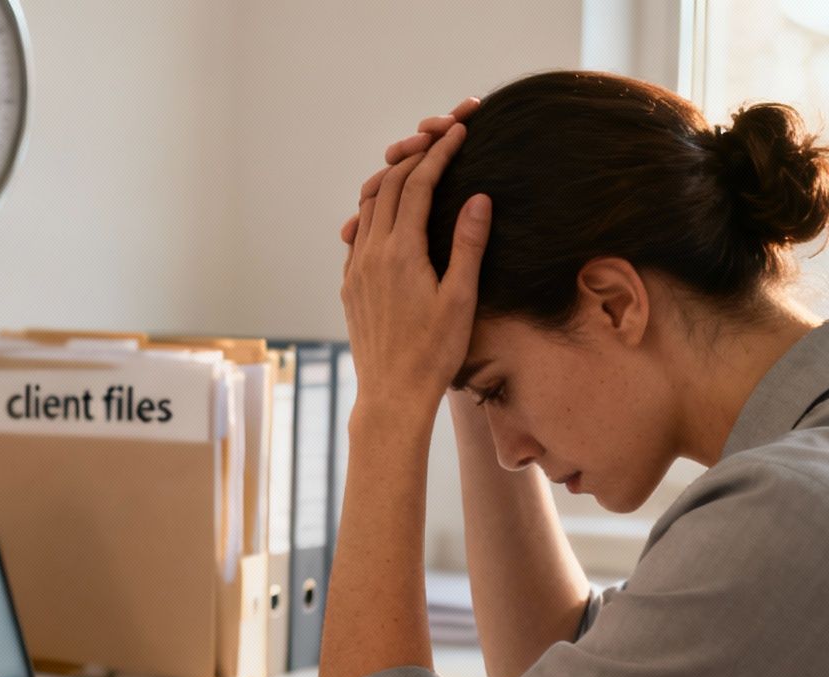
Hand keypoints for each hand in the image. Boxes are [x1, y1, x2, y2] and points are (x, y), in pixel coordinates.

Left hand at [338, 108, 490, 419]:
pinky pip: (358, 233)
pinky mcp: (349, 285)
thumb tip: (479, 197)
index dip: (441, 152)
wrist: (392, 395)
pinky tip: (390, 212)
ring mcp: (355, 269)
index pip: (419, 183)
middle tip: (440, 135)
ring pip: (367, 206)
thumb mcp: (462, 298)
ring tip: (416, 163)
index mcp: (401, 252)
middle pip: (388, 185)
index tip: (461, 129)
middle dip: (415, 154)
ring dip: (391, 179)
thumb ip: (469, 244)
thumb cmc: (434, 352)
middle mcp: (370, 254)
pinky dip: (375, 210)